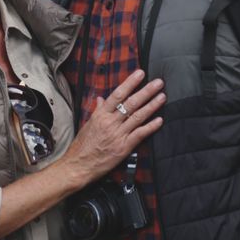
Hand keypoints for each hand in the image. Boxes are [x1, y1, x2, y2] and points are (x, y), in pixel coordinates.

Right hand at [58, 70, 164, 187]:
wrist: (78, 166)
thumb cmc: (81, 146)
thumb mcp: (88, 124)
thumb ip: (97, 110)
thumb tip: (101, 99)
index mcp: (100, 115)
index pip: (118, 94)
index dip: (130, 83)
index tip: (140, 74)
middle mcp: (110, 122)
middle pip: (131, 103)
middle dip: (146, 91)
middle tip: (158, 83)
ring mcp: (118, 135)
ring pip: (138, 116)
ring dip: (152, 105)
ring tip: (162, 97)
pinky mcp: (124, 148)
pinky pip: (140, 134)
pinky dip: (150, 126)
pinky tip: (159, 120)